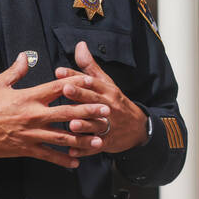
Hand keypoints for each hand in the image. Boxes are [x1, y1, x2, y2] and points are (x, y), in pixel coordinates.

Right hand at [0, 52, 110, 168]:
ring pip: (62, 137)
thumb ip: (14, 71)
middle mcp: (33, 115)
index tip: (91, 80)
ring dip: (82, 138)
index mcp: (28, 97)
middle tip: (106, 110)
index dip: (76, 83)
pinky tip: (76, 162)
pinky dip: (63, 160)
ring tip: (100, 139)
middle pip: (67, 112)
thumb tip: (25, 56)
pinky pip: (48, 155)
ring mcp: (31, 134)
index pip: (57, 87)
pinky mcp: (26, 149)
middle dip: (88, 111)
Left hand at [55, 41, 148, 155]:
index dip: (76, 76)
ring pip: (96, 125)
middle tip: (66, 90)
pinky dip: (85, 150)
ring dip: (84, 125)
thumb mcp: (106, 83)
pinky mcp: (108, 142)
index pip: (91, 81)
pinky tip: (73, 152)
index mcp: (107, 91)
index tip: (60, 71)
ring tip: (72, 125)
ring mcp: (110, 125)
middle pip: (93, 100)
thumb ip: (89, 67)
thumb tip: (80, 46)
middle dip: (80, 96)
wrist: (137, 127)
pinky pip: (95, 146)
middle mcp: (108, 107)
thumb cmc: (116, 103)